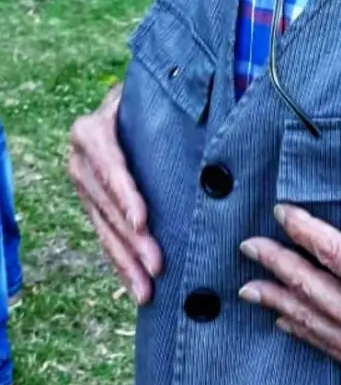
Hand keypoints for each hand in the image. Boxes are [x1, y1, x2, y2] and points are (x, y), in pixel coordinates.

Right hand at [69, 83, 161, 303]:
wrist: (131, 102)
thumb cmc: (153, 96)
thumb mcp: (157, 93)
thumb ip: (177, 100)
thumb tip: (216, 108)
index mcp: (93, 129)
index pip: (110, 165)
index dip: (125, 195)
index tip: (142, 222)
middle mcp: (80, 159)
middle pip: (107, 205)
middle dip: (132, 239)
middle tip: (156, 266)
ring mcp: (83, 184)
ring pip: (104, 228)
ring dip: (126, 261)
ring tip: (146, 290)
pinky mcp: (92, 205)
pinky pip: (105, 237)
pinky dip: (121, 263)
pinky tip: (136, 287)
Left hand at [239, 206, 340, 384]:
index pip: (333, 252)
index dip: (304, 230)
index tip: (282, 212)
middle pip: (309, 286)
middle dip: (275, 263)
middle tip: (248, 245)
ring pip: (309, 320)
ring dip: (276, 300)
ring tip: (248, 287)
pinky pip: (325, 347)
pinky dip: (300, 331)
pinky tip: (283, 322)